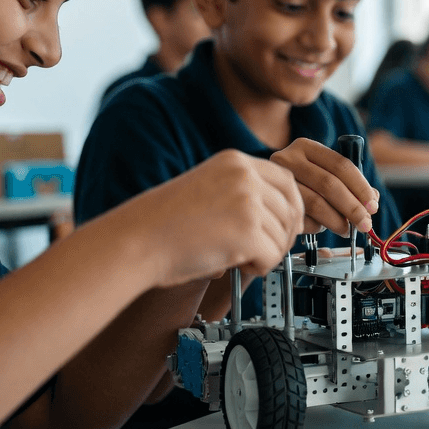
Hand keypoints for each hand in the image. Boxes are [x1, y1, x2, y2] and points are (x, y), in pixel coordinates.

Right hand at [120, 150, 302, 285]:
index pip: (287, 181)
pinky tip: (238, 264)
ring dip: (268, 252)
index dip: (292, 207)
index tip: (287, 225)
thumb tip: (285, 214)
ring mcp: (247, 202)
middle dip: (283, 235)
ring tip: (240, 257)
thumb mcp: (209, 188)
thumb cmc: (163, 223)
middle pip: (291, 209)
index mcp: (235, 161)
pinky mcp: (247, 232)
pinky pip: (273, 256)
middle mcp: (245, 176)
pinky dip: (260, 267)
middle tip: (266, 249)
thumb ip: (242, 192)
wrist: (135, 241)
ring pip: (283, 235)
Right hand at [270, 138, 379, 235]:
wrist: (258, 190)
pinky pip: (302, 218)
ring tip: (345, 229)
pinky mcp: (271, 204)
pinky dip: (317, 226)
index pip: (341, 164)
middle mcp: (287, 158)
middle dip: (352, 207)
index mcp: (305, 147)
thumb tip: (373, 200)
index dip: (361, 187)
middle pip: (329, 184)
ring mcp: (276, 182)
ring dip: (337, 221)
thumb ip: (350, 183)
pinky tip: (320, 226)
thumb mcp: (323, 173)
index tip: (373, 205)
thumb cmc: (300, 182)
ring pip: (316, 203)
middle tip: (365, 224)